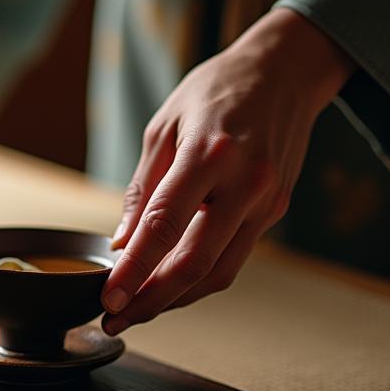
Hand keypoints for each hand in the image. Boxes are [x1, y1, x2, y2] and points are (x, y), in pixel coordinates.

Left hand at [102, 8, 354, 334]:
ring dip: (175, 299)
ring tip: (135, 310)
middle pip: (196, 263)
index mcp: (210, 154)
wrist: (282, 72)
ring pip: (219, 272)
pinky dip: (199, 277)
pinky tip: (167, 284)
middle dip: (151, 300)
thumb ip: (143, 189)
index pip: (164, 226)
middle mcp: (245, 184)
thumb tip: (122, 243)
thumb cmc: (214, 92)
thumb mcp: (163, 127)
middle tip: (113, 318)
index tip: (107, 296)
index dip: (134, 269)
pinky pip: (233, 257)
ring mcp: (267, 201)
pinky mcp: (275, 210)